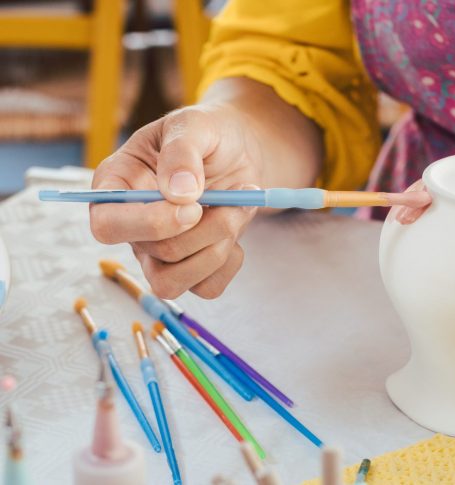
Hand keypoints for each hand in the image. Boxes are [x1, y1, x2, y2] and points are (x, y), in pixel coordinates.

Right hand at [89, 79, 321, 298]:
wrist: (240, 152)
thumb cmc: (207, 134)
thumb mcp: (194, 124)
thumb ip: (182, 151)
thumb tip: (179, 192)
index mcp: (116, 186)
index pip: (107, 225)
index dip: (150, 224)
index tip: (194, 206)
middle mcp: (132, 225)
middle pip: (156, 254)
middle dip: (206, 229)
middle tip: (237, 196)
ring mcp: (158, 252)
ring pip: (174, 282)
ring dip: (219, 248)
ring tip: (240, 208)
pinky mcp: (189, 268)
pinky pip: (206, 288)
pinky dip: (231, 262)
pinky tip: (236, 228)